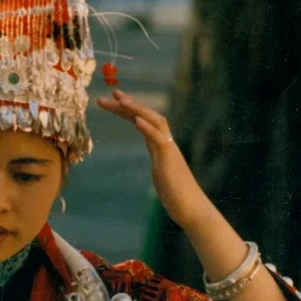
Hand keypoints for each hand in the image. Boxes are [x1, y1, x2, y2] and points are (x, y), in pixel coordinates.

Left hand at [97, 90, 210, 230]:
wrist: (190, 208)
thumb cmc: (177, 196)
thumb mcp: (163, 177)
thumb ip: (160, 168)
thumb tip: (157, 169)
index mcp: (160, 146)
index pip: (142, 122)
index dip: (128, 109)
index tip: (113, 99)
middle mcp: (165, 143)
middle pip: (147, 116)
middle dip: (128, 104)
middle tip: (110, 92)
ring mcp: (168, 150)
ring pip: (155, 121)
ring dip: (137, 109)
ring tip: (121, 99)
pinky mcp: (170, 160)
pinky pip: (159, 139)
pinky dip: (148, 128)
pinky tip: (136, 120)